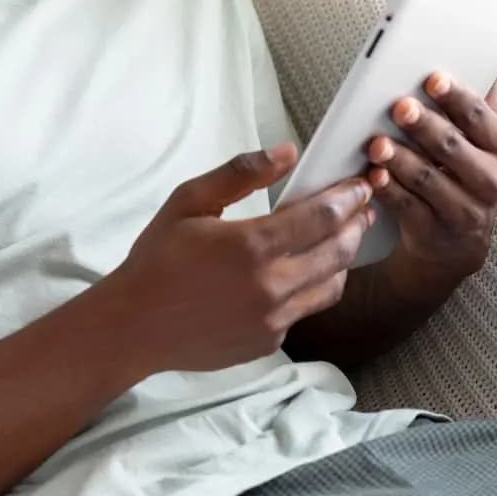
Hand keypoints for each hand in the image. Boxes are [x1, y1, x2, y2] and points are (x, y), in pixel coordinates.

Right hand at [110, 144, 374, 373]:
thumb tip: (288, 153)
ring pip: (331, 285)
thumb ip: (240, 174)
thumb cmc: (157, 258)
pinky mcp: (269, 342)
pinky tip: (302, 272)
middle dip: (355, 224)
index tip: (359, 185)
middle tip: (362, 207)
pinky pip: (304, 310)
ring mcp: (273, 320)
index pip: (321, 217)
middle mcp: (272, 287)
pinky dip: (311, 287)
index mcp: (252, 246)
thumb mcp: (189, 201)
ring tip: (343, 237)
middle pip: (337, 251)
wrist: (134, 326)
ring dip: (343, 258)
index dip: (347, 198)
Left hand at [365, 63, 496, 282]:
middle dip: (424, 125)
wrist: (457, 241)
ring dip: (400, 159)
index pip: (480, 116)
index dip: (456, 97)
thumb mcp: (480, 137)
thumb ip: (483, 95)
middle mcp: (489, 180)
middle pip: (452, 147)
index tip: (432, 78)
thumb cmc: (464, 173)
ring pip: (428, 179)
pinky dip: (389, 190)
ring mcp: (464, 210)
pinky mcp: (435, 231)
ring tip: (376, 143)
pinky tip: (373, 176)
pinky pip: (408, 208)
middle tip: (398, 106)